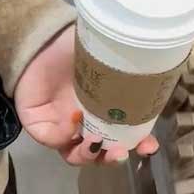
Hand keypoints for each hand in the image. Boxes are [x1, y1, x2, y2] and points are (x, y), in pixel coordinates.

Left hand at [14, 25, 158, 165]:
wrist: (42, 36)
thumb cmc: (75, 44)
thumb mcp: (106, 58)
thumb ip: (128, 70)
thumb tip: (155, 73)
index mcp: (103, 111)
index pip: (122, 138)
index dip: (137, 146)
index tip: (150, 146)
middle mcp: (83, 123)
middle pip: (99, 153)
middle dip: (112, 157)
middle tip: (122, 151)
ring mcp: (59, 126)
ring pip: (75, 155)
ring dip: (89, 155)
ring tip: (97, 144)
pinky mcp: (38, 124)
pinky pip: (52, 140)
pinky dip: (65, 134)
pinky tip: (74, 118)